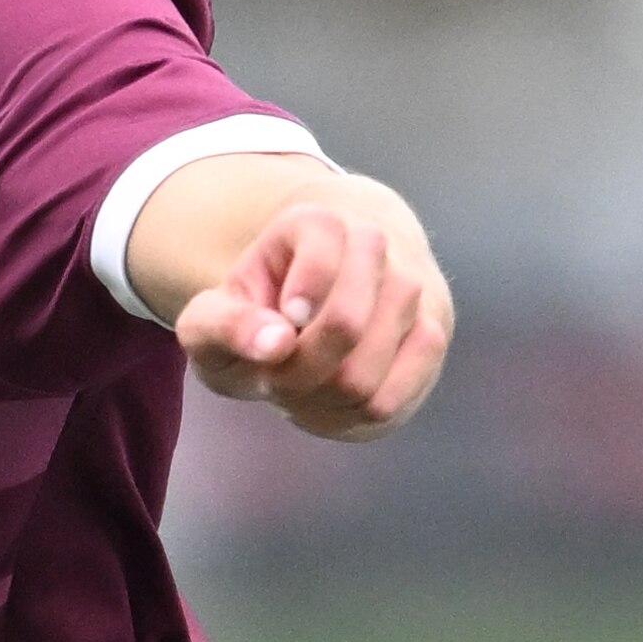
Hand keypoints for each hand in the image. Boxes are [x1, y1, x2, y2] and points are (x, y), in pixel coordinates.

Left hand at [171, 181, 452, 439]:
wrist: (308, 318)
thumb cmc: (254, 320)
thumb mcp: (212, 320)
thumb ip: (225, 326)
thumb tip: (277, 344)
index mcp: (316, 224)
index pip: (324, 243)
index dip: (301, 295)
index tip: (284, 319)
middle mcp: (373, 244)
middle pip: (347, 323)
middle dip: (298, 369)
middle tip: (274, 378)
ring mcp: (410, 288)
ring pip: (369, 370)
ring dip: (321, 398)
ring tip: (301, 390)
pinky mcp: (430, 334)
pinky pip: (393, 397)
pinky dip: (352, 417)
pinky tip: (332, 406)